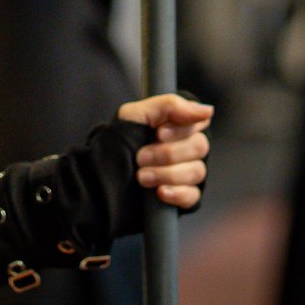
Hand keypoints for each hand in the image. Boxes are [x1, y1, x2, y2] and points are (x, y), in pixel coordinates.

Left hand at [117, 93, 212, 209]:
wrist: (96, 183)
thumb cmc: (114, 145)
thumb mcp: (135, 115)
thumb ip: (169, 106)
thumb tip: (208, 110)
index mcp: (174, 126)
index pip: (198, 122)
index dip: (182, 129)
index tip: (158, 133)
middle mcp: (183, 149)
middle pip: (200, 147)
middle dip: (168, 153)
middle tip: (140, 157)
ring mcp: (184, 174)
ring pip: (197, 172)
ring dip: (166, 173)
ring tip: (140, 176)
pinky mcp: (181, 198)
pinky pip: (193, 196)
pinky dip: (177, 193)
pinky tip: (159, 193)